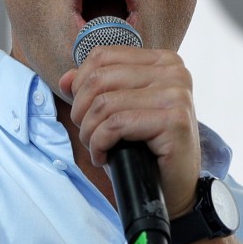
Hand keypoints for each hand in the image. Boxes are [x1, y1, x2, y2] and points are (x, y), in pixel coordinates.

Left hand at [59, 45, 200, 217]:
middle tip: (88, 135)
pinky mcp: (174, 119)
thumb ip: (94, 90)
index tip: (84, 112)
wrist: (174, 187)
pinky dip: (99, 144)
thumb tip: (66, 79)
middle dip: (81, 111)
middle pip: (99, 79)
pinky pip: (116, 125)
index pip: (102, 56)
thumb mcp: (118, 111)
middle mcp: (173, 71)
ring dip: (89, 132)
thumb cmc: (145, 148)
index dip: (80, 85)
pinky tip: (104, 157)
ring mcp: (176, 94)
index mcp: (161, 60)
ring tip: (96, 148)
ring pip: (105, 103)